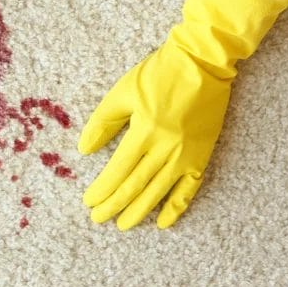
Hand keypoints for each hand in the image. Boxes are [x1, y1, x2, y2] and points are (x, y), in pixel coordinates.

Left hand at [78, 0, 287, 229]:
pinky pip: (189, 188)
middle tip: (98, 218)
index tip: (89, 201)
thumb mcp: (122, 92)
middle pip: (136, 185)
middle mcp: (166, 147)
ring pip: (159, 191)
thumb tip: (84, 150)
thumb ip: (102, 122)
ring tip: (123, 224)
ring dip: (140, 210)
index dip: (102, 189)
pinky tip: (163, 222)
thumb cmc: (158, 74)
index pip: (118, 170)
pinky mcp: (203, 154)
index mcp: (145, 131)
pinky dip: (176, 207)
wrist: (203, 62)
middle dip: (115, 204)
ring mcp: (187, 154)